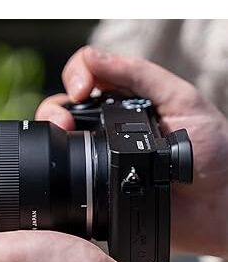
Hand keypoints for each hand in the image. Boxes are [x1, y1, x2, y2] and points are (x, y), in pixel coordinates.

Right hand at [36, 46, 227, 257]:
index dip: (76, 76)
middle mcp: (105, 125)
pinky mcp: (94, 184)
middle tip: (64, 123)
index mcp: (124, 100)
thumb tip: (92, 58)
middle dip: (55, 109)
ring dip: (51, 134)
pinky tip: (64, 168)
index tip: (81, 91)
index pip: (85, 75)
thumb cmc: (211, 150)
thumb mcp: (182, 100)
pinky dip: (58, 169)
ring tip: (63, 140)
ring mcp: (97, 155)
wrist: (217, 204)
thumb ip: (140, 75)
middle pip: (62, 106)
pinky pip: (67, 175)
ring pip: (57, 137)